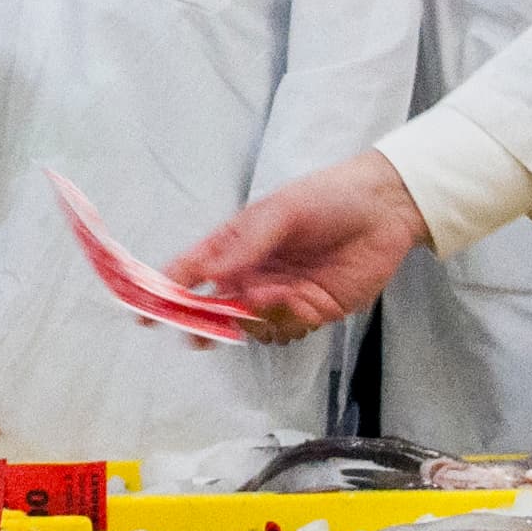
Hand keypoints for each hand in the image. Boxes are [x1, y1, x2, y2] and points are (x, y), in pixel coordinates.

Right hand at [165, 151, 428, 343]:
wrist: (384, 209)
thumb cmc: (327, 198)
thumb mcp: (280, 212)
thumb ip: (246, 245)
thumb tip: (211, 274)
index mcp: (236, 244)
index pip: (192, 271)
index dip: (167, 293)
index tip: (147, 314)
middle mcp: (252, 274)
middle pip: (215, 309)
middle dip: (207, 322)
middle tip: (202, 332)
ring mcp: (280, 295)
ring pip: (250, 326)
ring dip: (256, 319)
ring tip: (277, 294)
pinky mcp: (311, 312)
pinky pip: (285, 331)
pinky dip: (286, 323)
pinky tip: (301, 301)